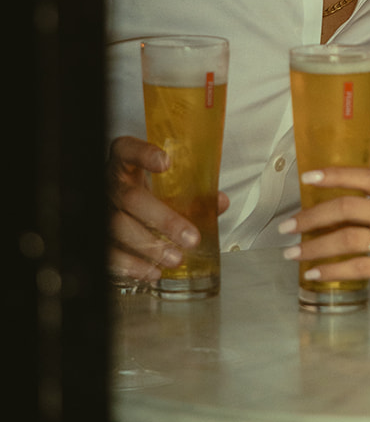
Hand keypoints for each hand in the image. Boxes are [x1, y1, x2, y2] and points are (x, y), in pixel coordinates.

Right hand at [107, 135, 227, 283]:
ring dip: (149, 247)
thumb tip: (220, 202)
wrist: (121, 208)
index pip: (127, 150)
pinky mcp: (97, 237)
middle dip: (163, 220)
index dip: (143, 154)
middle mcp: (110, 184)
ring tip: (175, 258)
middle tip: (191, 237)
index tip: (166, 162)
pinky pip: (109, 253)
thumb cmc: (145, 193)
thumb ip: (193, 193)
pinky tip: (152, 271)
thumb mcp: (166, 185)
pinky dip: (131, 265)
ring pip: (117, 228)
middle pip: (130, 198)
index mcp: (125, 164)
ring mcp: (101, 210)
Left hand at [278, 168, 369, 303]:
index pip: (363, 177)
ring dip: (314, 246)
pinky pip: (358, 266)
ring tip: (293, 253)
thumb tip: (337, 206)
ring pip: (347, 238)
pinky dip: (331, 270)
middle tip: (287, 227)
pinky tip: (315, 274)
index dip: (333, 174)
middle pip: (346, 208)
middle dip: (311, 217)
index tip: (307, 177)